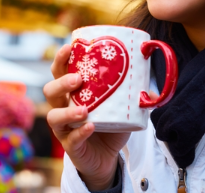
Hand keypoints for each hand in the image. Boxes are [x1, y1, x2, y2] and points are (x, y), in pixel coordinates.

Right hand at [44, 44, 130, 189]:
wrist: (107, 157)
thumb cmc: (110, 125)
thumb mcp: (122, 107)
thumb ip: (135, 97)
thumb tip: (154, 91)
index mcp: (72, 92)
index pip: (59, 72)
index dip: (60, 59)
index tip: (69, 47)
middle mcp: (63, 107)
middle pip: (50, 91)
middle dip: (61, 83)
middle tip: (78, 79)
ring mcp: (64, 128)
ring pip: (54, 116)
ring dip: (67, 111)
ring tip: (84, 109)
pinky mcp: (71, 146)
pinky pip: (71, 139)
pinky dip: (80, 132)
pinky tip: (91, 126)